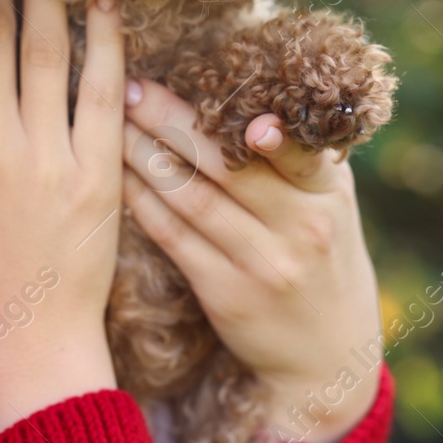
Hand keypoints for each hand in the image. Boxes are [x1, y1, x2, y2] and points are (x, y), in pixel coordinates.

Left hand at [118, 77, 382, 442]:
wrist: (327, 358)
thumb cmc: (323, 261)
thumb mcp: (332, 206)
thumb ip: (302, 157)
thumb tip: (254, 92)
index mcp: (327, 194)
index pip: (293, 147)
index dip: (255, 121)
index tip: (214, 83)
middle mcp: (300, 227)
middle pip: (225, 164)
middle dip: (170, 120)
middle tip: (130, 87)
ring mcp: (262, 263)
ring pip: (191, 197)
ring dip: (143, 155)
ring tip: (110, 121)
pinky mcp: (226, 293)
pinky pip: (173, 237)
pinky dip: (142, 203)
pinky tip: (115, 176)